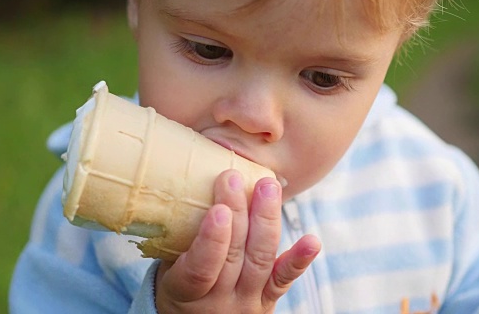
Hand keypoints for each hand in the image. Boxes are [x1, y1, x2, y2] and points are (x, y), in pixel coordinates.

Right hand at [155, 169, 321, 313]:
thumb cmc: (177, 286)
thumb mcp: (167, 269)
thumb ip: (179, 240)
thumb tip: (182, 186)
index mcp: (185, 293)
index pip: (201, 269)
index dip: (212, 239)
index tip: (218, 210)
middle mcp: (219, 301)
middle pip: (233, 255)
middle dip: (237, 213)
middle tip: (233, 177)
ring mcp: (247, 301)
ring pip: (260, 259)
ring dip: (265, 219)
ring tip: (267, 186)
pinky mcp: (268, 299)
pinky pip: (283, 279)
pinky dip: (299, 259)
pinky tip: (312, 241)